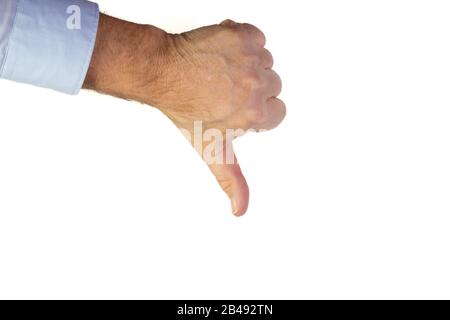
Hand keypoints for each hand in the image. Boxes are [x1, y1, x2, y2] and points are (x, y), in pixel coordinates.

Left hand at [84, 16, 284, 215]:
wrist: (162, 74)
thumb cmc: (185, 112)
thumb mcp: (211, 151)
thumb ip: (231, 180)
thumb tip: (240, 210)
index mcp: (257, 115)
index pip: (276, 113)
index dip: (255, 111)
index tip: (235, 108)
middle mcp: (258, 85)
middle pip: (272, 85)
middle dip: (252, 88)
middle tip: (224, 90)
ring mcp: (250, 58)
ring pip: (264, 61)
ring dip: (247, 64)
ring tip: (222, 72)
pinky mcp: (241, 33)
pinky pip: (256, 37)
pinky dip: (243, 41)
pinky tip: (223, 54)